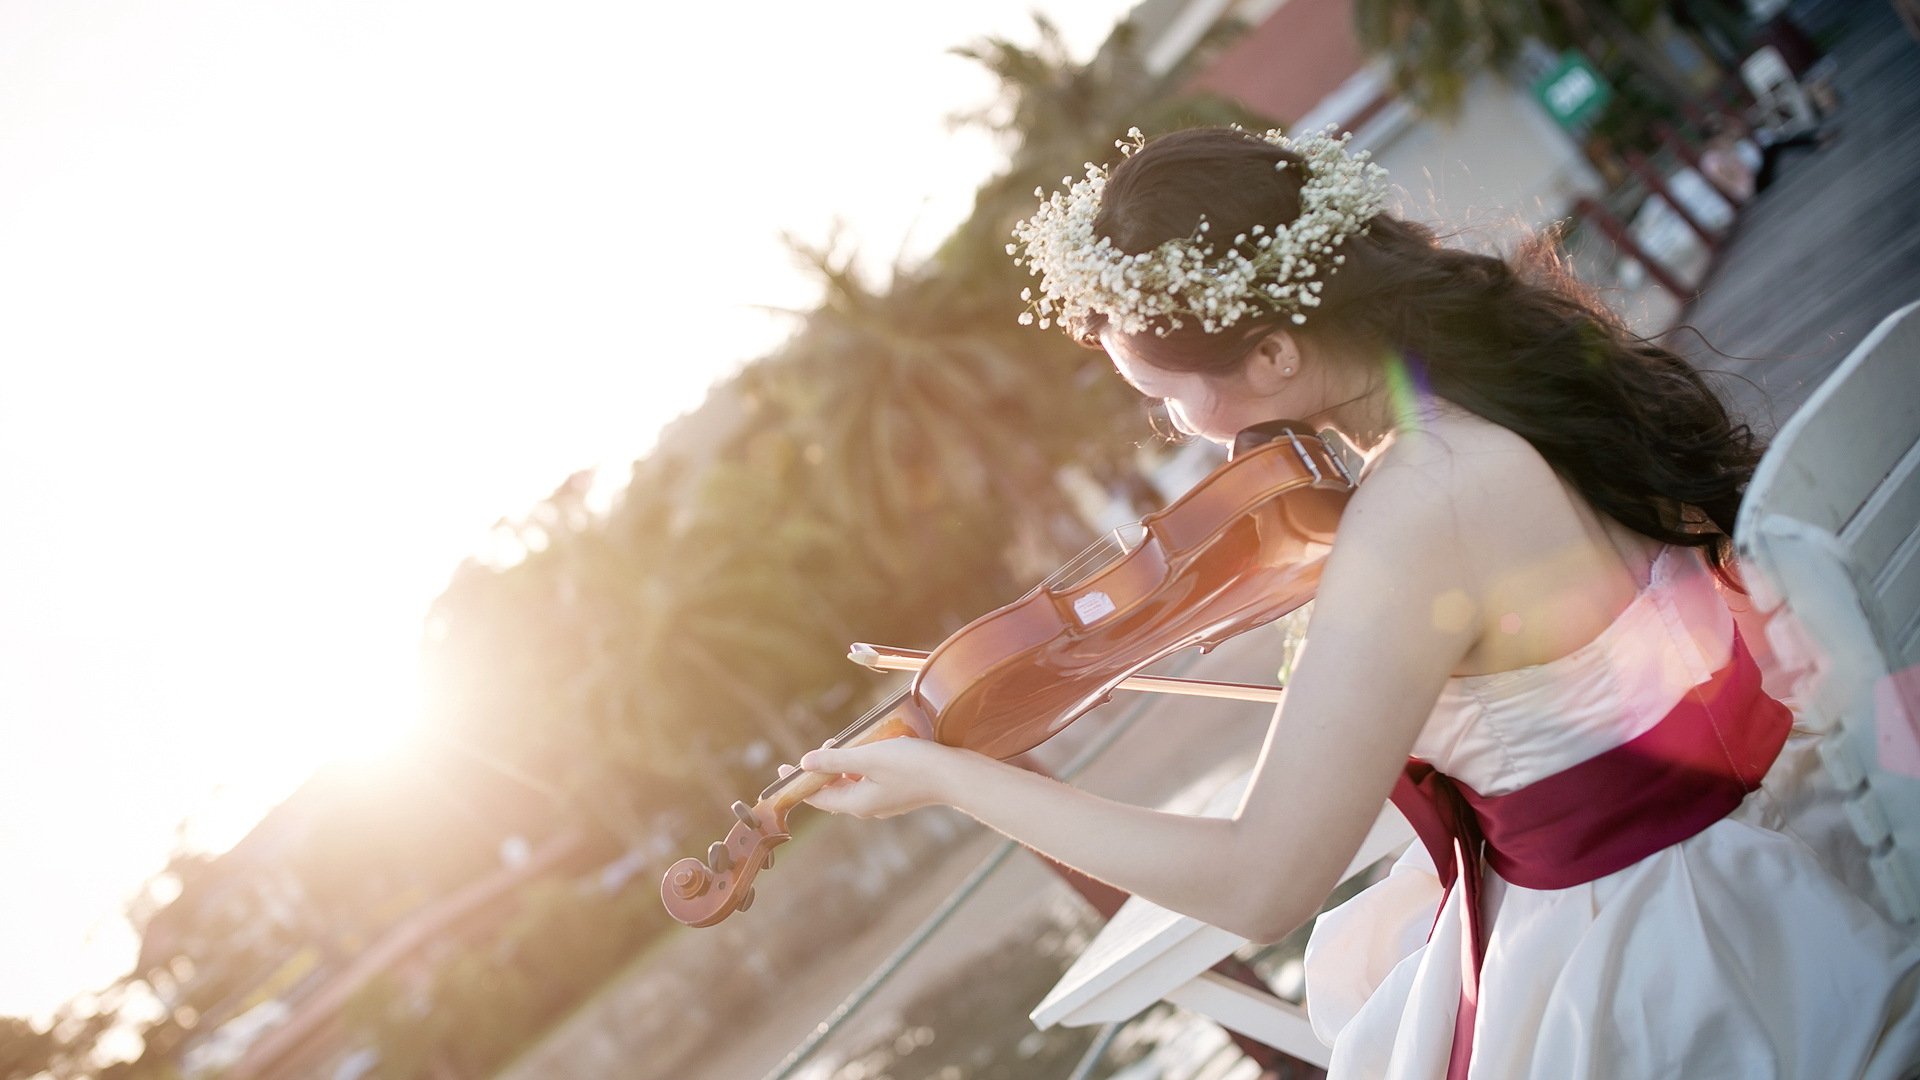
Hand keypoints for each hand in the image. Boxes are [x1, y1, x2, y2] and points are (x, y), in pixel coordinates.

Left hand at [789, 738, 965, 818]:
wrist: (955, 775)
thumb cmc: (912, 765)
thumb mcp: (868, 758)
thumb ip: (835, 761)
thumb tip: (803, 764)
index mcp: (857, 803)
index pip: (817, 797)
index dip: (797, 783)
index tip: (780, 770)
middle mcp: (869, 807)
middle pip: (834, 791)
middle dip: (822, 771)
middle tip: (820, 749)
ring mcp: (886, 801)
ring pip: (854, 785)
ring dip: (844, 767)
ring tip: (844, 745)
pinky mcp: (900, 792)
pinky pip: (871, 781)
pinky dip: (862, 767)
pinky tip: (870, 750)